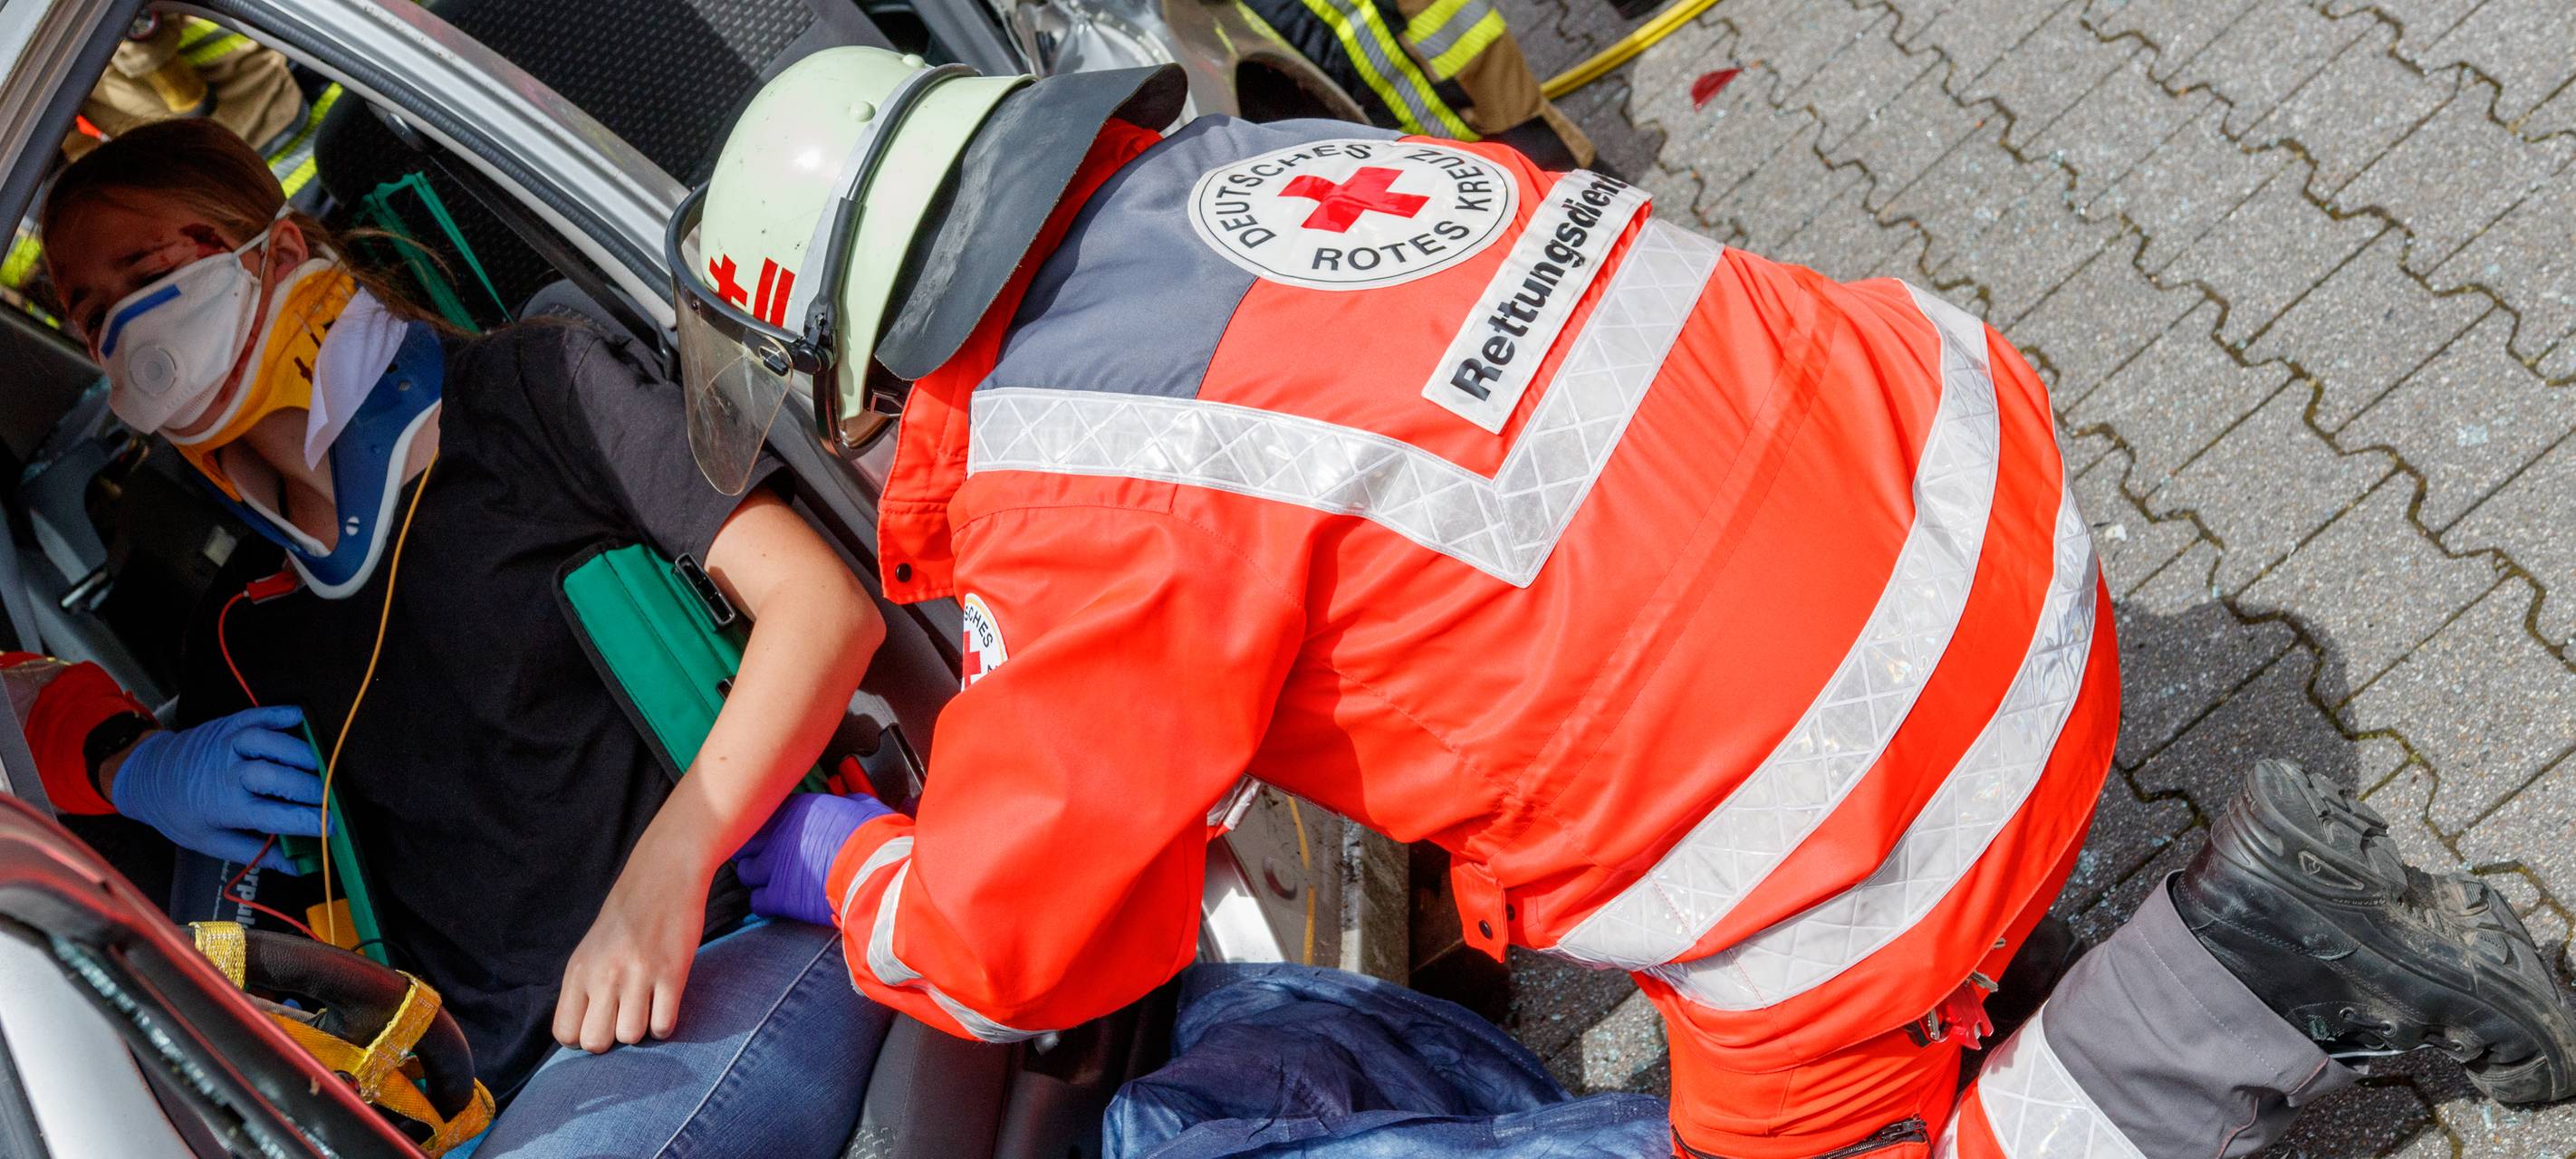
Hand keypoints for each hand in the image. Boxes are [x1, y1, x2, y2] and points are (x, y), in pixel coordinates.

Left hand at [109, 706, 321, 871]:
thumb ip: (256, 853)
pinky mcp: (228, 724)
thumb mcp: (211, 842)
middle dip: (310, 788)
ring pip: (270, 743)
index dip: (307, 821)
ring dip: (301, 754)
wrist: (146, 775)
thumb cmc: (179, 812)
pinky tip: (300, 721)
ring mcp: (227, 744)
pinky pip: (259, 715)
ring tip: (319, 766)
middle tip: (329, 798)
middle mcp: (227, 773)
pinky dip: (282, 715)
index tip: (330, 826)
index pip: (274, 815)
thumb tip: (296, 868)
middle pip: (277, 777)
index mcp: (223, 806)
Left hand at [554, 853, 708, 1052]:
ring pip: (631, 1036)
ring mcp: (638, 975)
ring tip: (646, 1006)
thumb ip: (583, 990)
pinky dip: (664, 1024)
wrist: (664, 876)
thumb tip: (583, 1036)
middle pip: (596, 1043)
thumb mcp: (590, 950)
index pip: (565, 1033)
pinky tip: (664, 1003)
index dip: (582, 1036)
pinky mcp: (672, 974)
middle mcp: (603, 974)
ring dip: (641, 1029)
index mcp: (578, 970)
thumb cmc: (627, 918)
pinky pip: (663, 1025)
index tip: (599, 1022)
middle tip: (623, 1017)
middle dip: (611, 1039)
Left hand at [735, 791, 891, 926]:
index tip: (777, 832)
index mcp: (797, 809)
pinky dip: (765, 903)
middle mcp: (778, 835)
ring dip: (757, 877)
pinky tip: (779, 902)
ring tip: (774, 880)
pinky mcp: (779, 896)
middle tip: (769, 856)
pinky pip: (757, 901)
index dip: (771, 825)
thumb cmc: (874, 837)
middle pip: (747, 841)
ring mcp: (774, 866)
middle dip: (756, 849)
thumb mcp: (862, 806)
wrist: (876, 871)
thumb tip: (848, 803)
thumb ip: (845, 803)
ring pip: (746, 871)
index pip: (765, 812)